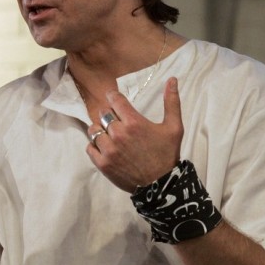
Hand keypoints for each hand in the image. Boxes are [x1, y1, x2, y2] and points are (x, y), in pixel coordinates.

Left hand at [86, 77, 182, 191]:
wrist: (161, 185)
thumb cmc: (167, 154)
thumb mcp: (174, 127)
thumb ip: (172, 102)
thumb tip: (172, 79)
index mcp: (134, 122)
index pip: (114, 100)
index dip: (113, 97)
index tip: (113, 98)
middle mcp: (118, 133)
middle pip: (103, 114)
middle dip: (109, 115)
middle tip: (116, 121)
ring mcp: (108, 149)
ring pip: (94, 130)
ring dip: (100, 130)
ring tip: (110, 135)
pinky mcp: (102, 163)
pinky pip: (90, 147)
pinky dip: (95, 146)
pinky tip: (106, 147)